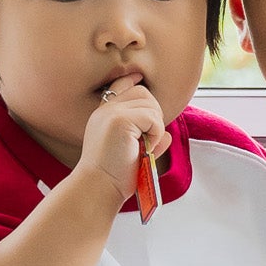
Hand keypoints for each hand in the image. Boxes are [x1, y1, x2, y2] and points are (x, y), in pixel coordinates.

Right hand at [76, 75, 171, 202]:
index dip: (133, 81)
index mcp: (103, 116)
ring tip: (144, 147)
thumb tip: (167, 135)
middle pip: (143, 93)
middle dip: (154, 115)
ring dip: (155, 127)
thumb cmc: (112, 178)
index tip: (138, 78)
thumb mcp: (131, 154)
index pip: (120, 86)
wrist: (98, 187)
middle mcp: (106, 110)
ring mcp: (112, 112)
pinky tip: (144, 149)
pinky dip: (155, 135)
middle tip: (147, 141)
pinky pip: (153, 119)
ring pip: (150, 104)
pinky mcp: (120, 120)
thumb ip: (147, 141)